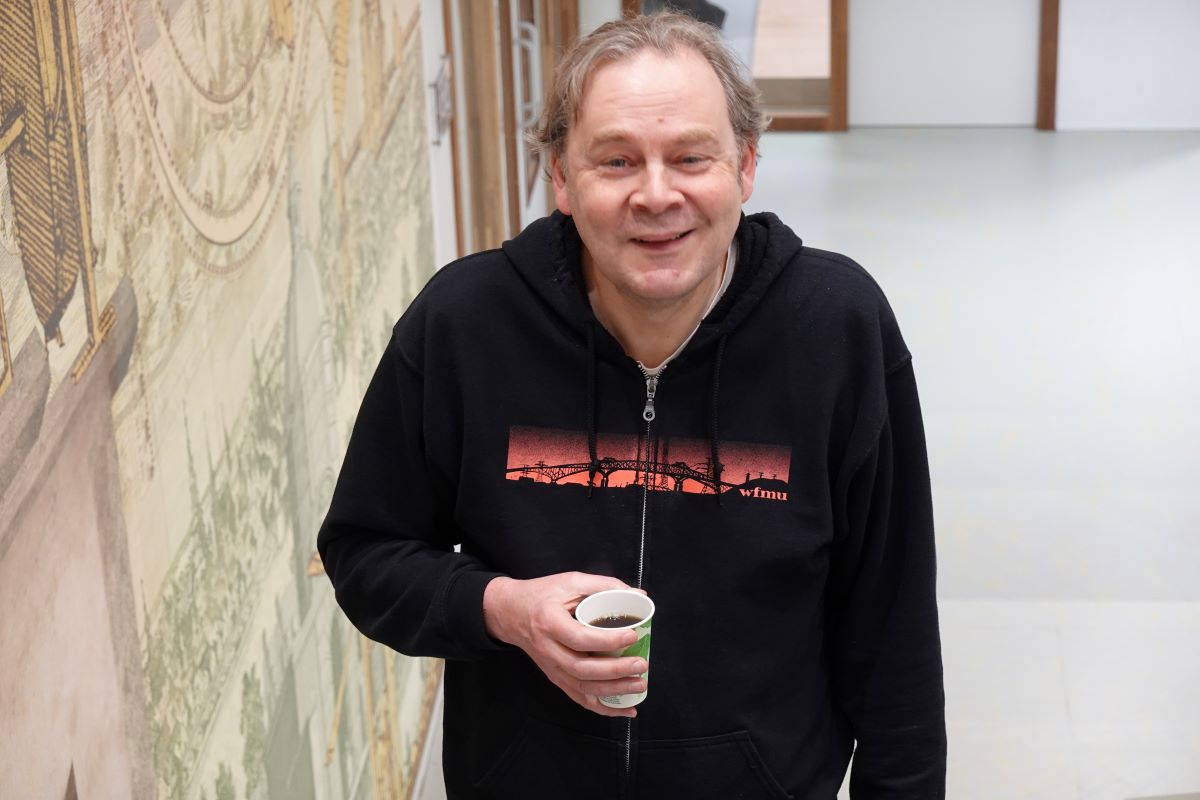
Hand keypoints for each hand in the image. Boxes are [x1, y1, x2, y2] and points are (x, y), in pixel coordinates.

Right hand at [483, 572, 648, 717]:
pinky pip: (579, 698)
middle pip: (582, 669)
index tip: (632, 635)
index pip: (580, 638)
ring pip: (582, 688)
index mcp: (549, 622)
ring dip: (613, 691)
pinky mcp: (555, 677)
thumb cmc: (541, 594)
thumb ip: (604, 585)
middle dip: (615, 671)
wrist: (510, 612)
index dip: (607, 640)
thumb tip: (639, 596)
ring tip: (639, 685)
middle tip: (641, 665)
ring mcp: (550, 668)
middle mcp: (548, 649)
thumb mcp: (570, 581)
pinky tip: (625, 709)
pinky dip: (603, 708)